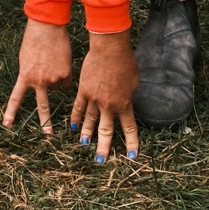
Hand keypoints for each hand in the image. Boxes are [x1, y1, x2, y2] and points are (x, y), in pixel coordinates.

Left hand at [3, 19, 71, 134]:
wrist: (47, 27)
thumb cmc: (33, 40)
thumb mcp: (26, 59)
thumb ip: (30, 73)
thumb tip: (38, 83)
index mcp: (25, 76)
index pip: (16, 98)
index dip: (11, 112)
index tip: (7, 125)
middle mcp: (39, 81)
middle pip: (43, 106)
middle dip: (45, 122)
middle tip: (48, 134)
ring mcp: (53, 79)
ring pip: (57, 88)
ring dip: (57, 80)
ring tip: (54, 63)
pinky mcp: (65, 74)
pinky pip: (67, 81)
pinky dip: (65, 75)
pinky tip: (62, 63)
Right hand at [70, 31, 139, 163]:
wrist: (110, 49)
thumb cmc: (126, 62)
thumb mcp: (134, 81)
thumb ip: (128, 94)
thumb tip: (125, 100)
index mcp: (124, 104)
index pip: (129, 128)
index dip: (131, 143)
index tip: (131, 155)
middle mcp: (109, 106)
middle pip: (106, 131)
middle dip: (104, 147)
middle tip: (100, 160)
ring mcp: (94, 99)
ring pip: (90, 121)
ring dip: (88, 134)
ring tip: (85, 145)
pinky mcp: (84, 91)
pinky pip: (78, 107)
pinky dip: (76, 118)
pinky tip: (74, 126)